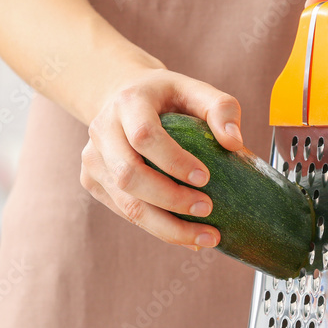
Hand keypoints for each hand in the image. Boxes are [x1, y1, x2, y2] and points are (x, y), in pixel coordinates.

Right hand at [80, 68, 243, 248]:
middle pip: (129, 176)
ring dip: (167, 228)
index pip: (144, 137)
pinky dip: (158, 229)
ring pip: (126, 204)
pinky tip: (188, 236)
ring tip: (205, 238)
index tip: (205, 178)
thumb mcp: (196, 90)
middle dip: (171, 199)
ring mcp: (93, 159)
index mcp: (128, 103)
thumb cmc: (168, 97)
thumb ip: (222, 109)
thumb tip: (235, 143)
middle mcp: (102, 130)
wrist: (122, 97)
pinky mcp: (91, 181)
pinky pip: (125, 213)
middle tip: (208, 209)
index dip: (173, 161)